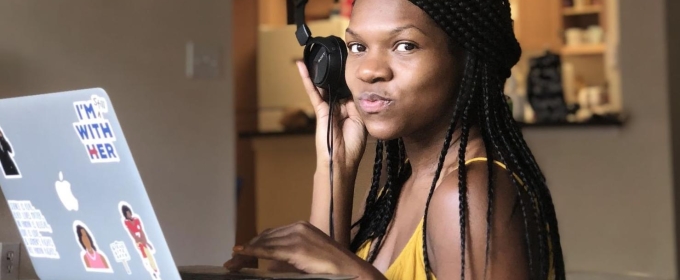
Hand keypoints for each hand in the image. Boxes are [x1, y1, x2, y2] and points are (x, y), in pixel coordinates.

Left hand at [223, 221, 384, 278]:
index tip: (239, 253)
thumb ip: (288, 260)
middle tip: (232, 262)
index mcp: (301, 228)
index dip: (254, 244)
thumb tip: (271, 267)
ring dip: (247, 252)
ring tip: (233, 262)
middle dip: (247, 249)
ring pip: (265, 242)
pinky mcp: (298, 248)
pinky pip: (270, 249)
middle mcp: (298, 227)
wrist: (351, 271)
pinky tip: (241, 253)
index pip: (271, 235)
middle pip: (265, 236)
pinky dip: (253, 251)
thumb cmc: (332, 269)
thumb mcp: (306, 261)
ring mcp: (298, 235)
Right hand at [296, 61, 366, 171]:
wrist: (342, 161)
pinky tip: (302, 66)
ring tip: (314, 53)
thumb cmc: (352, 146)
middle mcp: (338, 106)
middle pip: (336, 84)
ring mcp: (328, 107)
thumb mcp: (361, 119)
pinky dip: (307, 79)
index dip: (349, 76)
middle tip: (334, 52)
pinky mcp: (320, 110)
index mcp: (350, 109)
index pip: (349, 88)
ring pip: (323, 85)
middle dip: (334, 71)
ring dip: (318, 71)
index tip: (350, 60)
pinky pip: (313, 92)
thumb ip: (357, 102)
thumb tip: (354, 86)